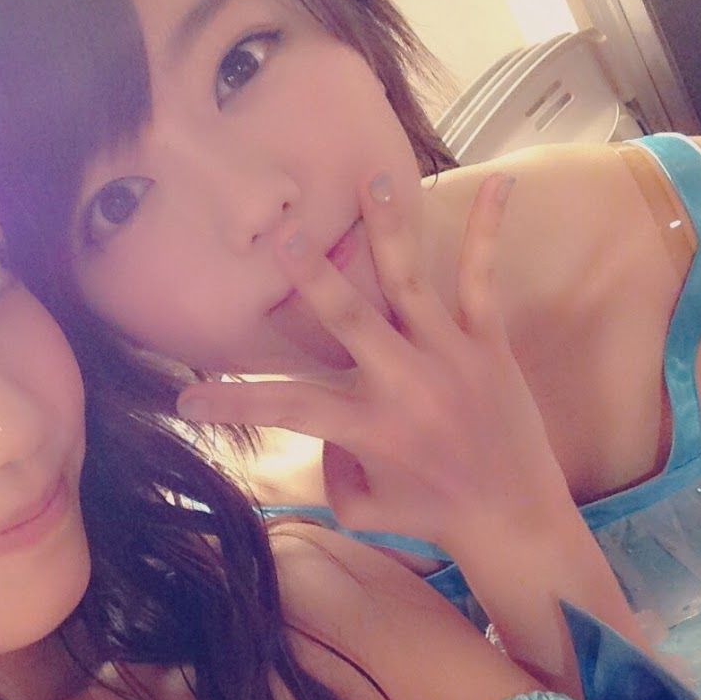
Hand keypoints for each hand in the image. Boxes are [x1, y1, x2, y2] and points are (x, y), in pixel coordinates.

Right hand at [177, 172, 573, 558]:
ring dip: (387, 230)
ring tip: (371, 178)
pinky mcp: (488, 345)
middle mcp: (407, 386)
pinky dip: (487, 233)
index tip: (184, 397)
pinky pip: (483, 281)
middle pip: (351, 321)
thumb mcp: (362, 508)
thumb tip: (324, 427)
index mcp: (372, 429)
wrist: (516, 520)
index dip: (233, 401)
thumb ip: (329, 466)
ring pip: (410, 283)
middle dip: (313, 276)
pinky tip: (500, 183)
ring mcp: (450, 358)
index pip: (288, 408)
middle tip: (283, 233)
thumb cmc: (432, 516)